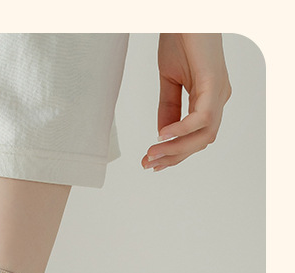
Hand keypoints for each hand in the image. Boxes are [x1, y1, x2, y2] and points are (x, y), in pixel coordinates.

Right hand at [143, 34, 231, 171]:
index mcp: (209, 98)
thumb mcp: (169, 81)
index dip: (173, 154)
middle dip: (172, 157)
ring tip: (152, 153)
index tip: (150, 161)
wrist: (185, 15)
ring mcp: (219, 91)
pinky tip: (163, 134)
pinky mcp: (214, 83)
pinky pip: (202, 118)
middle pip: (200, 142)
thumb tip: (163, 135)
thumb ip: (168, 109)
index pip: (195, 137)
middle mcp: (218, 97)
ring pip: (203, 136)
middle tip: (148, 163)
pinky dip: (181, 129)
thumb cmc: (180, 39)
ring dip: (176, 149)